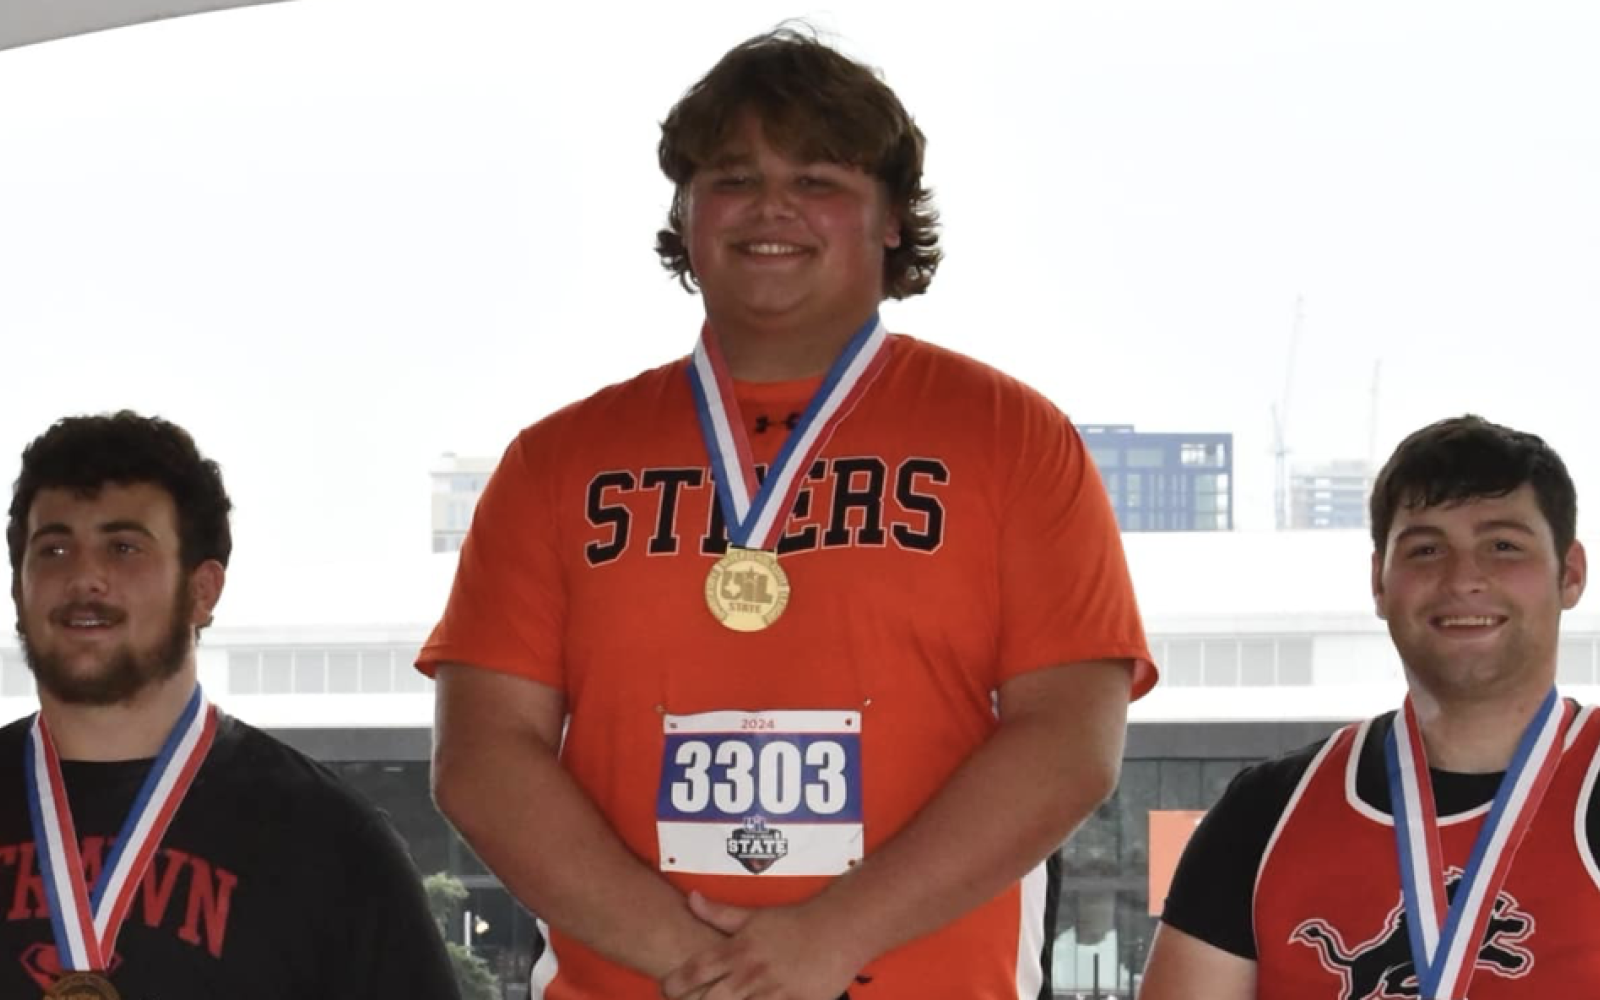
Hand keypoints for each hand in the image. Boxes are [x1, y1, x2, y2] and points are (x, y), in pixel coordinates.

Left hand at [659, 892, 869, 999]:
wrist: (838, 930)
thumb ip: (719, 913)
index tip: (666, 988)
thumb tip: (690, 898)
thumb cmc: (794, 922)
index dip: (675, 984)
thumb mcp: (754, 916)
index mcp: (738, 951)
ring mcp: (771, 993)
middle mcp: (750, 974)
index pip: (695, 971)